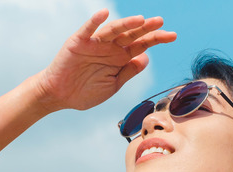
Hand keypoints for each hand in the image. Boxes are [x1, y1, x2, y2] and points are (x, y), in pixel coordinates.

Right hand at [35, 9, 176, 111]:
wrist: (60, 96)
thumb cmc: (86, 91)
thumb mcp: (113, 84)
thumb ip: (128, 71)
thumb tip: (146, 58)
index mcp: (120, 58)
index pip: (141, 45)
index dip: (156, 39)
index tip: (172, 36)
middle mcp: (109, 47)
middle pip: (131, 35)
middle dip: (146, 28)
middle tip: (160, 22)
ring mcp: (94, 43)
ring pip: (113, 30)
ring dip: (126, 24)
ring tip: (140, 20)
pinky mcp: (78, 43)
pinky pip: (87, 30)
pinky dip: (95, 21)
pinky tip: (104, 13)